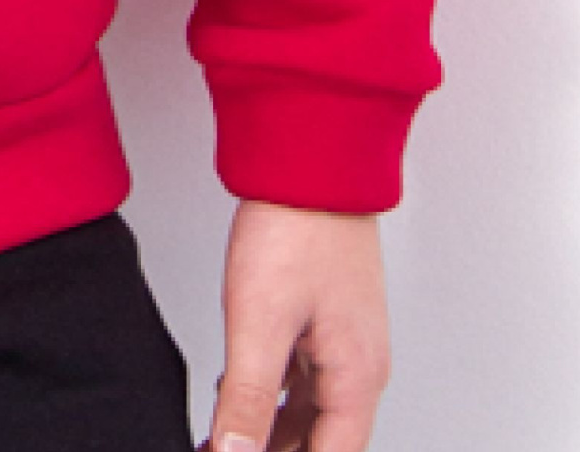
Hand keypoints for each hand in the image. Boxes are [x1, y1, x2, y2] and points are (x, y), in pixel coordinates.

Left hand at [199, 200, 391, 451]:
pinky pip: (300, 378)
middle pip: (321, 442)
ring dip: (268, 432)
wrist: (310, 158)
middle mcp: (357, 367)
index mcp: (356, 379)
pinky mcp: (322, 319)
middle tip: (224, 451)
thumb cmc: (297, 229)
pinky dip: (268, 396)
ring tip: (221, 440)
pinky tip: (234, 395)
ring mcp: (342, 342)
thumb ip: (248, 399)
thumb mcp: (260, 322)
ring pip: (308, 414)